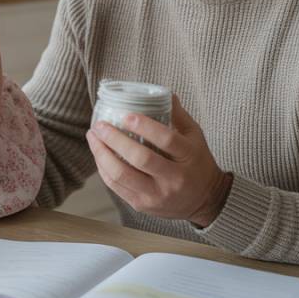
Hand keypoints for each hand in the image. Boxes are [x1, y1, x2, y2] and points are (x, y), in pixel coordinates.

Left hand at [86, 95, 231, 226]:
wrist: (205, 200)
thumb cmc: (197, 162)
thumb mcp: (195, 136)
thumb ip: (178, 115)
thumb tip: (162, 92)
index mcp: (189, 157)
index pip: (166, 140)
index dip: (144, 126)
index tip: (125, 115)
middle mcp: (174, 179)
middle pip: (140, 159)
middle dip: (115, 140)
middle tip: (100, 126)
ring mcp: (157, 195)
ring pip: (122, 176)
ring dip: (102, 154)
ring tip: (93, 137)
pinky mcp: (143, 205)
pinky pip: (116, 187)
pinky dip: (103, 169)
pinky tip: (99, 154)